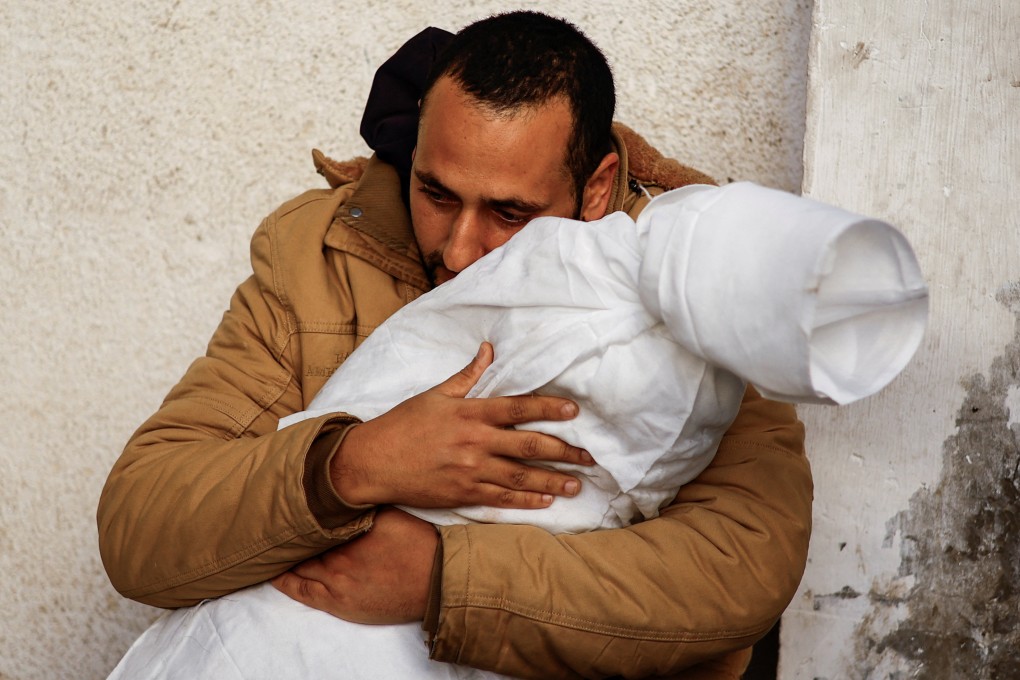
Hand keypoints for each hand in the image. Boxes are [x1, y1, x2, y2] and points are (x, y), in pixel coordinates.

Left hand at [271, 507, 435, 622]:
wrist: (434, 580)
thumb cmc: (418, 543)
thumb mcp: (392, 512)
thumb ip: (366, 503)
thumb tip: (347, 486)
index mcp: (351, 528)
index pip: (312, 518)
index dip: (297, 511)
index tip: (283, 502)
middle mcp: (339, 553)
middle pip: (302, 541)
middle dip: (286, 532)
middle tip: (268, 522)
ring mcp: (336, 580)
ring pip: (299, 566)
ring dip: (284, 556)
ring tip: (267, 546)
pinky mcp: (339, 602)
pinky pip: (302, 591)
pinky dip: (285, 582)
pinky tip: (274, 574)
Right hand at [331, 342, 593, 507]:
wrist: (373, 462)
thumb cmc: (403, 424)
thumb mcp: (435, 394)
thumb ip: (467, 376)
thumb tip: (489, 349)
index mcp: (470, 413)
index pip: (518, 408)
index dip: (548, 409)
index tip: (574, 410)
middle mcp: (474, 442)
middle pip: (528, 446)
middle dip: (563, 451)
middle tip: (589, 455)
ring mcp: (470, 471)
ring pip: (520, 477)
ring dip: (552, 481)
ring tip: (576, 484)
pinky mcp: (463, 494)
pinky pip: (501, 499)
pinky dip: (526, 501)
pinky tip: (546, 501)